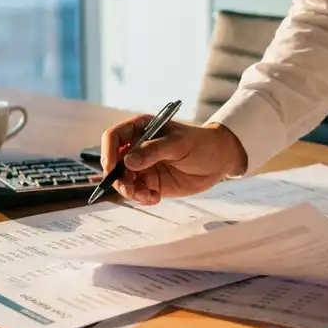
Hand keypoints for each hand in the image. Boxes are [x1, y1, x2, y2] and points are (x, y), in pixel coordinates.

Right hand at [99, 116, 246, 204]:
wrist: (219, 161)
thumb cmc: (201, 143)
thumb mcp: (179, 144)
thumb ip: (154, 151)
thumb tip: (128, 161)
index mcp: (140, 129)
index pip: (113, 137)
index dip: (108, 152)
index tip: (112, 168)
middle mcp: (137, 147)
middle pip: (113, 163)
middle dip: (118, 178)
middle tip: (130, 189)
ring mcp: (143, 166)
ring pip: (123, 181)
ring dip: (129, 192)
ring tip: (147, 196)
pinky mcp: (151, 182)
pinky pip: (137, 193)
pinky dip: (141, 198)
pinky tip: (155, 198)